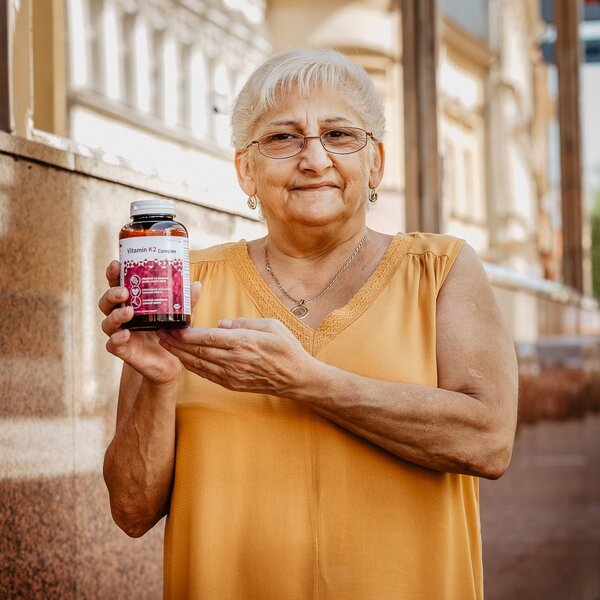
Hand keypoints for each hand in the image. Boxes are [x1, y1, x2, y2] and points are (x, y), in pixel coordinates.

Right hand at [98, 260, 200, 384]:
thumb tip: (196, 284)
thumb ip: (186, 301)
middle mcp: (122, 317)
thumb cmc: (170, 333)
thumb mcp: (180, 315)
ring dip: (116, 315)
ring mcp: (120, 333)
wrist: (170, 362)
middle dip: (112, 294)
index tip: (116, 264)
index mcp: (132, 302)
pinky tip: (125, 334)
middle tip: (125, 291)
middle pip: (106, 302)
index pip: (117, 285)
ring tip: (129, 312)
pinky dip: (117, 338)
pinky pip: (112, 344)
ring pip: (107, 322)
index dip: (113, 274)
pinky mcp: (123, 350)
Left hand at [156, 318, 314, 396]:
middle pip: (197, 350)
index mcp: (244, 342)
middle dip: (176, 342)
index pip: (208, 337)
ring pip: (198, 363)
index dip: (186, 333)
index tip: (172, 326)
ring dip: (179, 354)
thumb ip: (244, 323)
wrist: (296, 378)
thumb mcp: (272, 325)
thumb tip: (220, 324)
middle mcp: (234, 360)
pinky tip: (182, 359)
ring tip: (164, 344)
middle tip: (159, 332)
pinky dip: (191, 366)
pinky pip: (206, 374)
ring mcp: (232, 374)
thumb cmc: (287, 348)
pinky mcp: (231, 384)